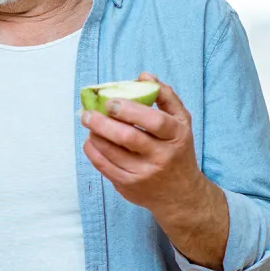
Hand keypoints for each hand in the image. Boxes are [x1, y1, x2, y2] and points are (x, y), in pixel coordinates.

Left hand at [80, 72, 207, 219]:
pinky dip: (93, 151)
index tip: (110, 102)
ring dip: (94, 135)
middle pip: (128, 137)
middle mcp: (162, 156)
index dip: (130, 110)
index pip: (155, 121)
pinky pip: (104, 167)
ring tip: (89, 123)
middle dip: (102, 123)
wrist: (180, 194)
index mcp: (177, 137)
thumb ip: (165, 96)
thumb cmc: (178, 150)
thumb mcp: (182, 123)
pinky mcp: (129, 186)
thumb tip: (144, 76)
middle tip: (87, 113)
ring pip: (111, 152)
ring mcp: (144, 174)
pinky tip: (91, 141)